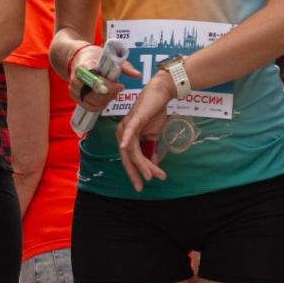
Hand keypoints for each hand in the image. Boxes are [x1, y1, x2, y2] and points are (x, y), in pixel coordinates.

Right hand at [66, 43, 137, 111]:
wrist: (79, 58)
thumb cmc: (95, 57)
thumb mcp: (109, 56)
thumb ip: (124, 66)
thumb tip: (137, 75)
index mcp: (83, 67)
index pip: (95, 81)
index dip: (110, 86)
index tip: (120, 84)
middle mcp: (76, 79)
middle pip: (95, 94)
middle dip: (110, 94)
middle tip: (118, 88)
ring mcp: (74, 89)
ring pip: (93, 102)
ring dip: (106, 100)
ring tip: (112, 92)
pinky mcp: (75, 97)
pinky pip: (89, 107)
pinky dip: (100, 105)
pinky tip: (106, 97)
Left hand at [115, 74, 173, 191]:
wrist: (160, 95)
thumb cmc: (155, 113)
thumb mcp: (153, 136)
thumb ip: (150, 149)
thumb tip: (152, 164)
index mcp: (126, 137)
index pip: (129, 159)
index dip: (135, 172)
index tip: (141, 185)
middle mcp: (122, 133)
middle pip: (128, 157)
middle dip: (136, 173)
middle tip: (141, 187)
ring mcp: (126, 126)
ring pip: (132, 150)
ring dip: (142, 164)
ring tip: (151, 175)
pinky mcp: (133, 119)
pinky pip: (129, 132)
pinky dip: (127, 141)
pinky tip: (125, 149)